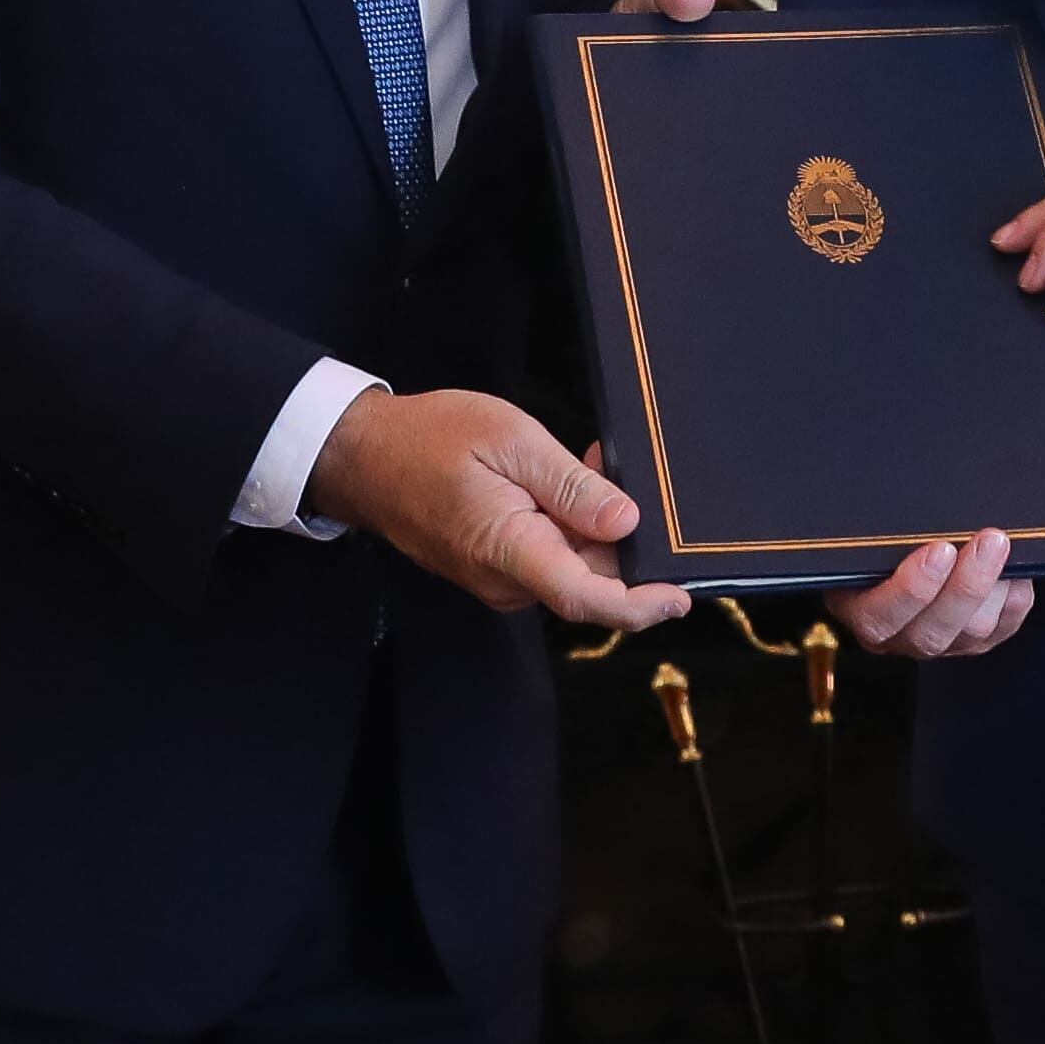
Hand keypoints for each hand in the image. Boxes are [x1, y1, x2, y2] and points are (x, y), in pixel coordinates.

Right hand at [303, 387, 688, 633]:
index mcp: (509, 550)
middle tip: (613, 469)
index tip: (681, 595)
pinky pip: (546, 558)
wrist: (363, 456)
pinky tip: (562, 483)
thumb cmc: (429, 438)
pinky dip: (567, 527)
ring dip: (592, 528)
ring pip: (570, 568)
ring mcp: (496, 578)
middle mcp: (505, 580)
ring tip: (584, 464)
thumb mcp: (510, 439)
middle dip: (619, 538)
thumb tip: (625, 522)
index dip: (641, 605)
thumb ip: (570, 485)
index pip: (587, 599)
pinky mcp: (493, 568)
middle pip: (588, 581)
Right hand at [832, 527, 1034, 661]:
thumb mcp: (867, 533)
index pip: (879, 616)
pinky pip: (1001, 630)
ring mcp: (940, 643)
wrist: (903, 549)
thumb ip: (880, 530)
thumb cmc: (880, 537)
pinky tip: (1017, 570)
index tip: (939, 550)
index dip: (911, 589)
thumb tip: (911, 499)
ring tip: (1002, 546)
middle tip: (988, 541)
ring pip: (970, 633)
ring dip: (994, 589)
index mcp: (861, 609)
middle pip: (932, 632)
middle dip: (966, 585)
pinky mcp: (975, 641)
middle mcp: (899, 636)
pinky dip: (1014, 600)